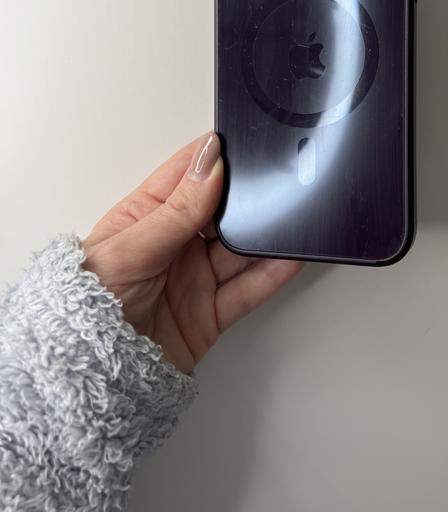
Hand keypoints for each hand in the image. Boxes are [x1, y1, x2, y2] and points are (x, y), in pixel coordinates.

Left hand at [83, 133, 302, 372]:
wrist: (90, 375)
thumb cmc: (85, 305)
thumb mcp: (130, 249)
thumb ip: (176, 210)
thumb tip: (210, 164)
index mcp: (147, 215)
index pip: (188, 174)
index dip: (216, 156)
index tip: (245, 142)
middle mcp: (176, 242)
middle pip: (223, 210)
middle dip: (249, 196)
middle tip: (275, 182)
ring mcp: (196, 276)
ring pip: (242, 247)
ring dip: (265, 233)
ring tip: (290, 219)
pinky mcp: (212, 311)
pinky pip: (249, 287)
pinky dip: (272, 272)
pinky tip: (289, 257)